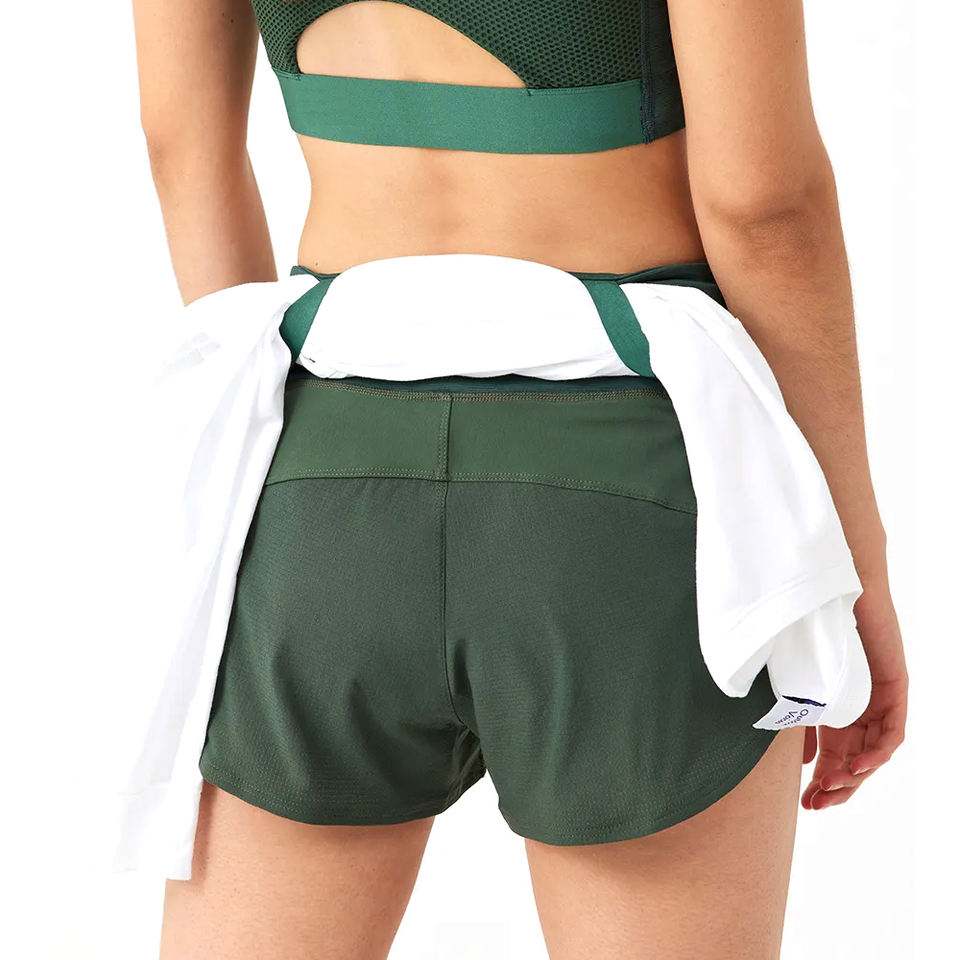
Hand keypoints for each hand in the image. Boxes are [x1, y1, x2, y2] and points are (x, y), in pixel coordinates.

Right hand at [800, 577, 907, 809]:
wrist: (824, 586)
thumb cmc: (804, 624)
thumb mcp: (796, 682)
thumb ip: (800, 718)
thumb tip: (801, 759)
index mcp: (838, 707)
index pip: (836, 755)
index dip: (822, 782)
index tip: (804, 802)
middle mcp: (862, 707)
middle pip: (856, 760)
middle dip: (838, 787)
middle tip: (816, 804)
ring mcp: (880, 697)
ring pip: (875, 751)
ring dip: (856, 775)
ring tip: (832, 788)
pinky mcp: (894, 685)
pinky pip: (893, 730)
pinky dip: (878, 751)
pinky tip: (859, 766)